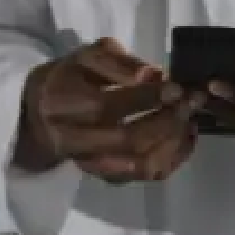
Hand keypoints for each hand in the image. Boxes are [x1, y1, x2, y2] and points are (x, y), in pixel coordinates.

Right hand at [14, 37, 199, 183]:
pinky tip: (186, 135)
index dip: (145, 98)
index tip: (175, 86)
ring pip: (140, 163)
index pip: (106, 106)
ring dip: (173, 141)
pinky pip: (147, 174)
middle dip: (165, 121)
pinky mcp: (107, 177)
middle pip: (126, 140)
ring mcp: (90, 164)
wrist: (44, 113)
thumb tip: (154, 75)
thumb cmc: (72, 78)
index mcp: (62, 103)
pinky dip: (174, 157)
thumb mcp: (88, 56)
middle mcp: (72, 140)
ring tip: (190, 117)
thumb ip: (118, 62)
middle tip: (189, 102)